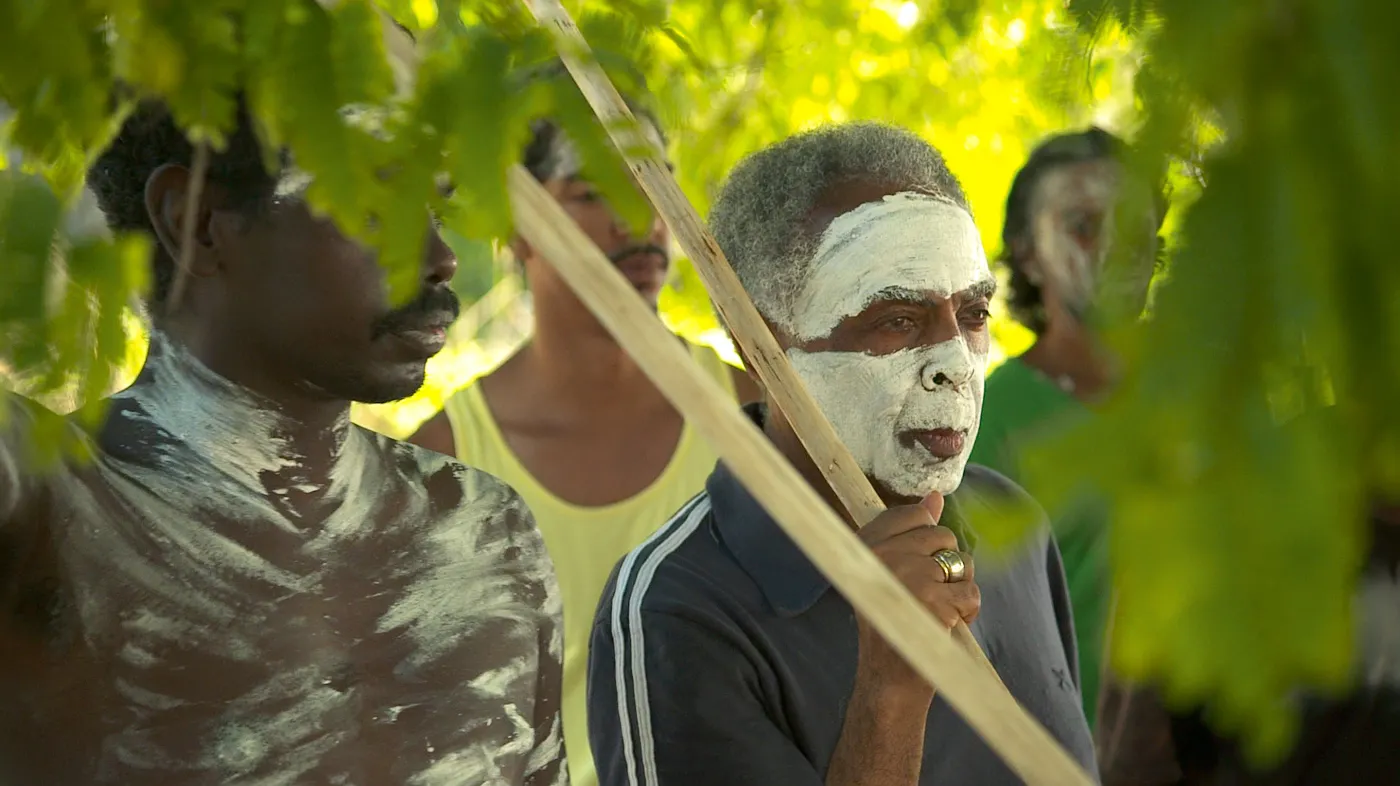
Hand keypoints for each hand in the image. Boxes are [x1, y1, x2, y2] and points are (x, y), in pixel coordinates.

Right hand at [852, 493, 978, 695]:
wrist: (887, 678)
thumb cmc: (890, 622)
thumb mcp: (889, 571)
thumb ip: (911, 531)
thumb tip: (936, 497)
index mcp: (866, 544)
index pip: (914, 513)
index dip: (925, 540)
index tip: (915, 567)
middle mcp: (884, 555)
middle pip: (942, 536)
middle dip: (944, 566)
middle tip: (922, 596)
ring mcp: (910, 577)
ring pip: (961, 563)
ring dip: (957, 589)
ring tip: (933, 611)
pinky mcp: (935, 601)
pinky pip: (972, 593)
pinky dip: (967, 612)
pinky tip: (945, 625)